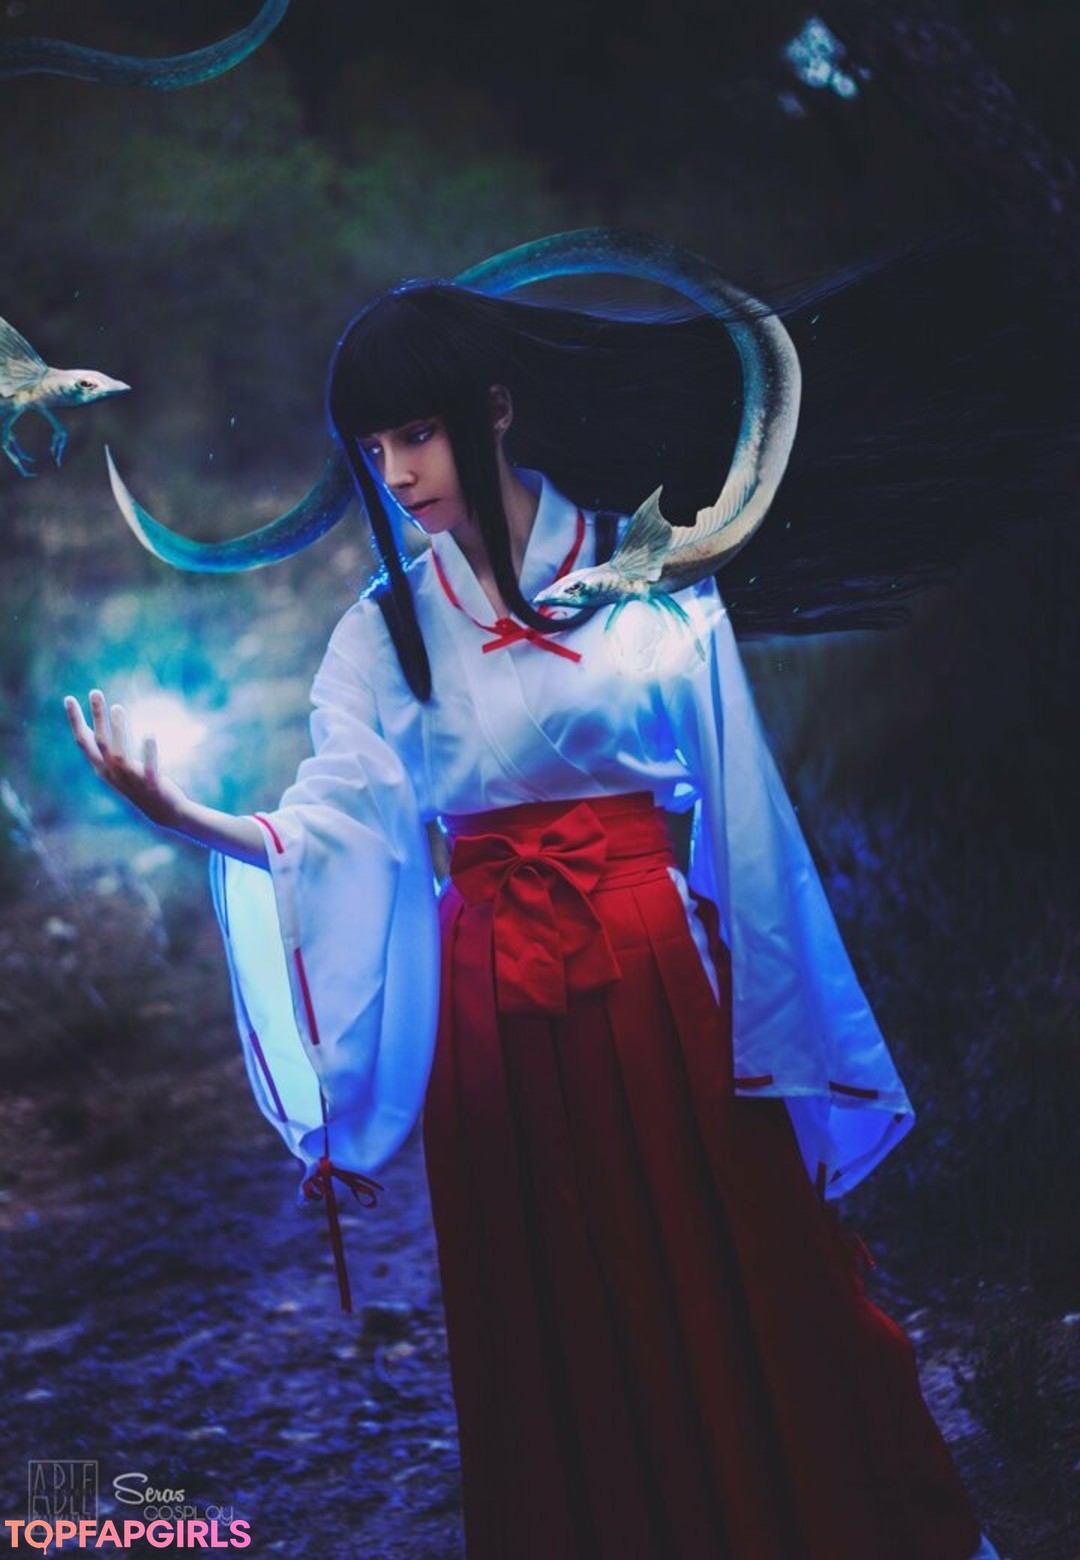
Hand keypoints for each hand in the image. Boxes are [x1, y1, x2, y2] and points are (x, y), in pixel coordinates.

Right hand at [64, 689, 191, 830]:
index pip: (84, 741)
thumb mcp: (117, 768)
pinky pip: (149, 768)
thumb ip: (106, 751)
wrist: (163, 812)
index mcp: (102, 768)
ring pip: (119, 754)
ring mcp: (131, 780)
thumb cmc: (137, 784)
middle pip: (100, 743)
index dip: (75, 721)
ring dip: (118, 730)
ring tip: (118, 707)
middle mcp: (112, 773)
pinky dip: (148, 752)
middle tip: (95, 692)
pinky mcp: (152, 785)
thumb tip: (97, 726)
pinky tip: (149, 734)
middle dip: (96, 717)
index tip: (69, 698)